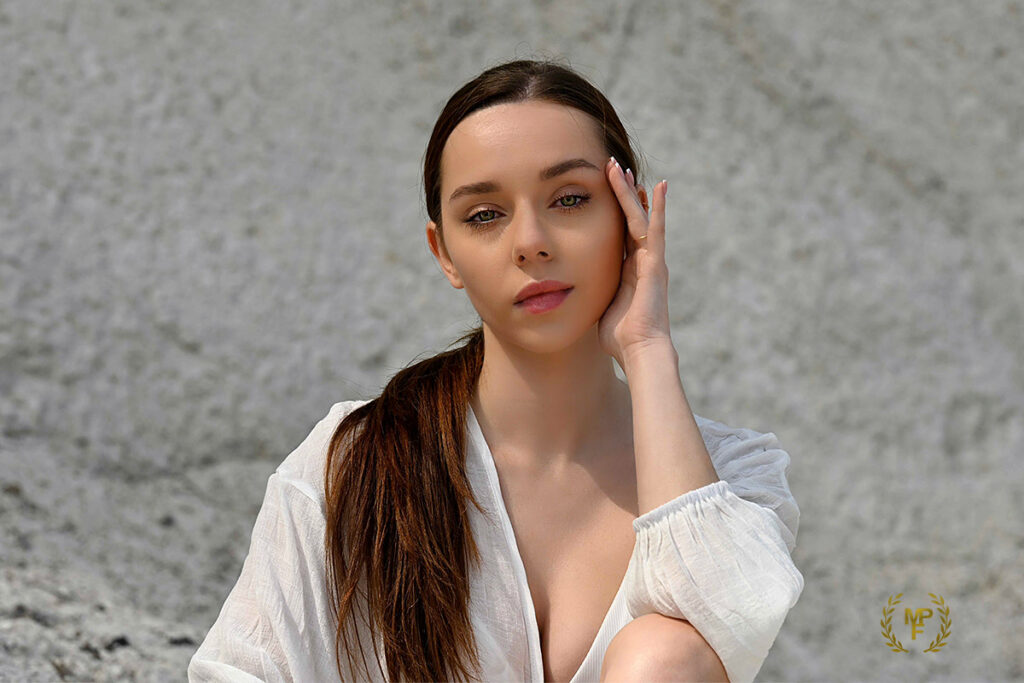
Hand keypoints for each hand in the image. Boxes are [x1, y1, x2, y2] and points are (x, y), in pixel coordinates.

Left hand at [597, 156, 673, 368]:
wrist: (639, 351)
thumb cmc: (619, 337)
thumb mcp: (599, 306)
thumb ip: (592, 293)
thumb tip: (571, 290)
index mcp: (629, 270)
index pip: (621, 231)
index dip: (614, 210)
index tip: (607, 188)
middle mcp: (642, 261)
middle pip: (631, 218)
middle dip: (621, 193)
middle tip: (612, 167)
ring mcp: (651, 261)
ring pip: (639, 218)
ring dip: (629, 193)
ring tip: (621, 168)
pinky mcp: (655, 264)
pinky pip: (654, 230)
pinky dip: (656, 207)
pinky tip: (657, 186)